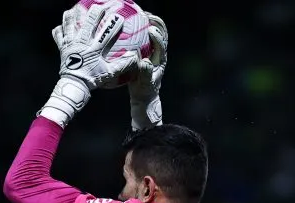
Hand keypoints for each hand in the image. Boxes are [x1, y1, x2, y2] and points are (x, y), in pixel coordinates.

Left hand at [55, 3, 141, 90]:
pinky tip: (61, 26)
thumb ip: (122, 65)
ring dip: (73, 16)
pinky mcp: (62, 48)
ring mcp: (70, 45)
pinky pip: (59, 36)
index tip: (119, 17)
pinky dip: (59, 30)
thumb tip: (135, 57)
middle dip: (93, 13)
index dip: (112, 25)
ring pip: (70, 26)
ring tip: (75, 9)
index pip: (105, 34)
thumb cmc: (92, 79)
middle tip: (98, 6)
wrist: (74, 85)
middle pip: (87, 24)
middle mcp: (81, 44)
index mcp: (94, 49)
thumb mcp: (109, 73)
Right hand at [128, 12, 167, 129]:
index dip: (157, 35)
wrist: (143, 96)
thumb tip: (144, 61)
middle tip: (146, 15)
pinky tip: (132, 22)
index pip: (161, 44)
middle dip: (156, 23)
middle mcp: (159, 53)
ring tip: (142, 14)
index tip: (149, 30)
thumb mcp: (144, 84)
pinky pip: (145, 37)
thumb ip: (145, 73)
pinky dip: (141, 28)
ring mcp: (153, 52)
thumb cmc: (144, 91)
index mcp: (160, 60)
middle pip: (162, 33)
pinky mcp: (146, 52)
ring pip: (155, 33)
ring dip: (150, 22)